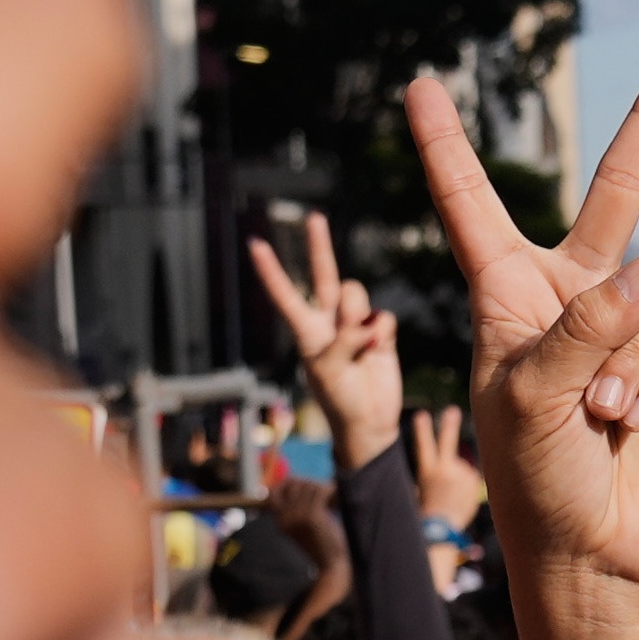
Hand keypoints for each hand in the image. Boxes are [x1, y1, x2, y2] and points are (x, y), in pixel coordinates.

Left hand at [244, 211, 400, 463]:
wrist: (369, 422)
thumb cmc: (339, 400)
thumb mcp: (329, 371)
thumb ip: (344, 340)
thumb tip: (368, 321)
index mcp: (306, 330)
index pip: (285, 294)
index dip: (271, 271)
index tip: (254, 244)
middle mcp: (328, 321)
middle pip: (324, 275)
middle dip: (318, 246)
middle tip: (312, 217)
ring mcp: (355, 323)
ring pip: (357, 295)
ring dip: (359, 315)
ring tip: (362, 346)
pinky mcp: (381, 331)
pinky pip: (384, 316)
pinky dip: (382, 333)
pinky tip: (378, 351)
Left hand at [408, 61, 638, 594]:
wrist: (595, 556)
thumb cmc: (534, 482)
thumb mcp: (528, 400)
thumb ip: (580, 329)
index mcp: (507, 299)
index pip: (474, 209)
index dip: (447, 149)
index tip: (420, 87)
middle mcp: (571, 303)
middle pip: (614, 197)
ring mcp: (628, 333)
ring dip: (625, 360)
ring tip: (599, 416)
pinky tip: (632, 426)